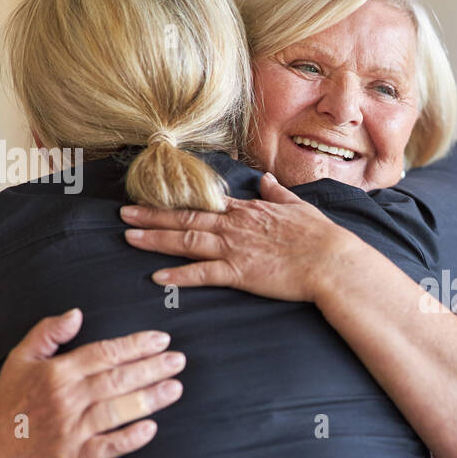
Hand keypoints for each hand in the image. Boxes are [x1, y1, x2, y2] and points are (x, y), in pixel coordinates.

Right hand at [0, 309, 184, 457]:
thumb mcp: (20, 360)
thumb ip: (47, 332)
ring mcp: (70, 430)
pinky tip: (151, 429)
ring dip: (149, 399)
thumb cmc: (11, 403)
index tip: (162, 340)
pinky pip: (107, 447)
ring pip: (116, 411)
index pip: (103, 353)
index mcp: (56, 373)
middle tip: (179, 360)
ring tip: (176, 388)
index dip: (135, 345)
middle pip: (116, 379)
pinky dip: (129, 439)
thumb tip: (76, 313)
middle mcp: (65, 399)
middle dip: (151, 368)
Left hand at [120, 173, 362, 302]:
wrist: (332, 261)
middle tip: (124, 214)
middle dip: (152, 215)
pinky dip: (180, 275)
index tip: (155, 198)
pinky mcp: (240, 273)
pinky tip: (158, 277)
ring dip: (156, 239)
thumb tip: (267, 180)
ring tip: (129, 238)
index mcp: (249, 211)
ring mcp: (235, 248)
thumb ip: (278, 194)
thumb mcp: (299, 207)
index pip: (205, 203)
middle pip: (186, 218)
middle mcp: (236, 226)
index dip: (177, 202)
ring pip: (187, 241)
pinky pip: (203, 274)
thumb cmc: (321, 237)